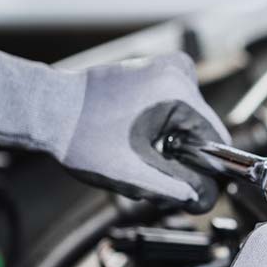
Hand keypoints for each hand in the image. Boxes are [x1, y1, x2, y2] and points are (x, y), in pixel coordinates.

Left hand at [0, 51, 229, 212]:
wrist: (48, 110)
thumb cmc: (82, 138)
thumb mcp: (135, 174)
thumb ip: (177, 189)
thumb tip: (207, 199)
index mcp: (178, 93)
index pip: (218, 139)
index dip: (209, 169)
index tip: (188, 185)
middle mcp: (177, 72)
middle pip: (204, 130)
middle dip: (186, 156)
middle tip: (153, 170)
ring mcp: (166, 67)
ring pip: (191, 121)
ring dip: (175, 144)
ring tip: (140, 152)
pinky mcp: (155, 70)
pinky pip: (177, 108)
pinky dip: (165, 128)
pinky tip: (138, 136)